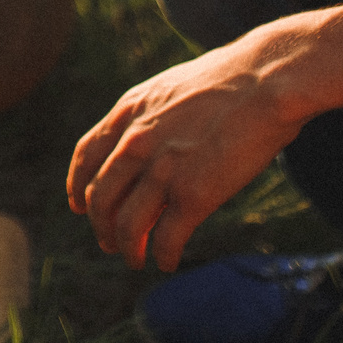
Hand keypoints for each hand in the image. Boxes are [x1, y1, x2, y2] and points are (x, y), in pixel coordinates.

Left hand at [66, 27, 307, 270]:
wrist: (265, 81)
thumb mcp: (169, 88)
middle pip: (100, 197)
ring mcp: (162, 170)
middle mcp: (136, 142)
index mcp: (128, 112)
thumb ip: (148, 116)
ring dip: (128, 249)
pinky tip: (167, 261)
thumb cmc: (228, 80)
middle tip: (109, 242)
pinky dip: (162, 256)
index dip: (77, 186)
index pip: (86, 156)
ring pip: (126, 225)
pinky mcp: (193, 195)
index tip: (78, 206)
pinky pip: (165, 239)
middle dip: (101, 226)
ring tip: (136, 259)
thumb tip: (140, 140)